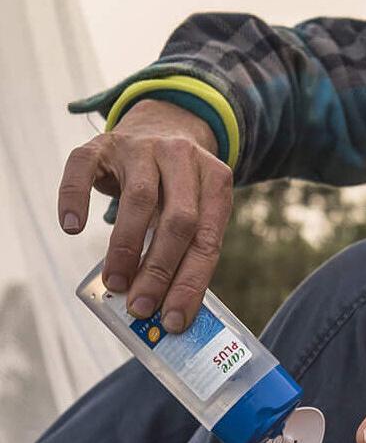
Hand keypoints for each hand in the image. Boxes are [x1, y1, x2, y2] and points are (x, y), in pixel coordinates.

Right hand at [58, 99, 232, 331]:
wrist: (162, 124)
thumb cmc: (179, 185)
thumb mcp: (195, 207)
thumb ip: (185, 249)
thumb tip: (165, 306)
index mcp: (217, 180)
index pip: (208, 239)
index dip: (191, 282)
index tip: (173, 319)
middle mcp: (183, 158)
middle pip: (179, 220)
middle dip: (159, 270)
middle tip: (140, 306)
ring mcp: (143, 147)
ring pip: (138, 199)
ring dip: (125, 248)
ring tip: (115, 283)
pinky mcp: (104, 143)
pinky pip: (84, 168)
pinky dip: (75, 198)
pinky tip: (72, 228)